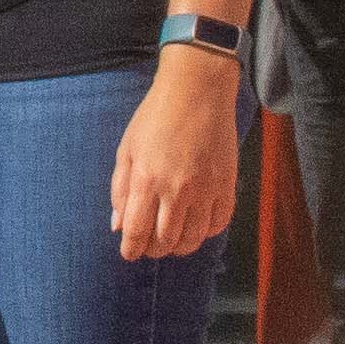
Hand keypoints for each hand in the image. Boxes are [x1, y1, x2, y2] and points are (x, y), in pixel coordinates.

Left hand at [109, 51, 241, 261]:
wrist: (197, 90)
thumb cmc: (155, 117)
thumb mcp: (127, 149)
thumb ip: (120, 189)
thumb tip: (118, 226)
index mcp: (147, 179)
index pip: (137, 232)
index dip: (131, 250)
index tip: (129, 253)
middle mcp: (177, 189)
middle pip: (165, 242)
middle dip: (154, 250)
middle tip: (150, 246)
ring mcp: (205, 188)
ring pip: (193, 239)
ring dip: (180, 247)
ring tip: (172, 240)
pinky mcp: (226, 184)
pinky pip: (218, 224)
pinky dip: (206, 232)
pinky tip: (196, 225)